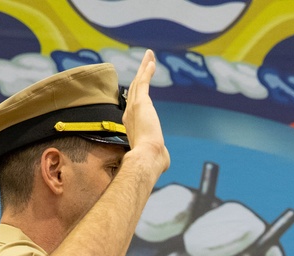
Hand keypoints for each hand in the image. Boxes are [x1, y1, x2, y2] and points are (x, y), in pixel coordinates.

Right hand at [122, 49, 169, 176]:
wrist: (147, 157)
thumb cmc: (151, 161)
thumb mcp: (156, 155)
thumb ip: (159, 154)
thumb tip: (164, 162)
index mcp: (131, 125)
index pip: (134, 105)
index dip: (137, 93)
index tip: (141, 85)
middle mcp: (129, 113)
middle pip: (134, 89)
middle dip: (140, 75)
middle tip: (145, 63)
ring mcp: (134, 107)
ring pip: (138, 82)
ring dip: (144, 67)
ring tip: (149, 56)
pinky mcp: (141, 102)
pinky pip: (143, 81)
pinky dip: (147, 70)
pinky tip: (151, 61)